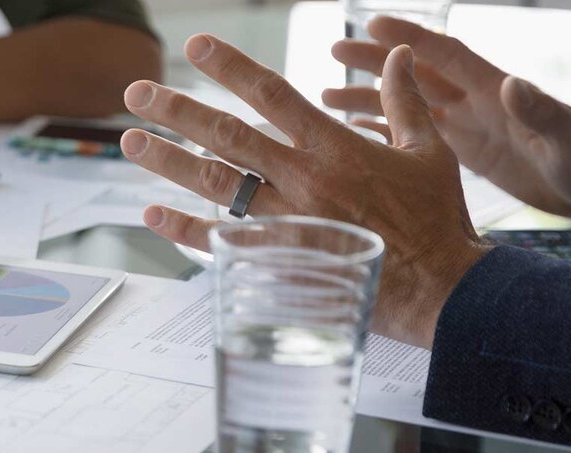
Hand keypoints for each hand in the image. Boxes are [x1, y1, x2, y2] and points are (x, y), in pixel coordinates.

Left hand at [120, 35, 489, 348]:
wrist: (440, 287)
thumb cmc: (436, 219)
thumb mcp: (428, 151)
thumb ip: (404, 100)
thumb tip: (399, 53)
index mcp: (335, 146)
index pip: (273, 95)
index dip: (232, 67)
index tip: (197, 46)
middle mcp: (303, 178)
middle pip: (228, 136)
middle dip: (178, 111)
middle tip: (136, 93)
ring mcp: (288, 220)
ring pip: (217, 184)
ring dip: (169, 161)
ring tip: (130, 141)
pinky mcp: (280, 259)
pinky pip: (223, 241)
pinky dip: (185, 228)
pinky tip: (152, 213)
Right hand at [324, 16, 570, 217]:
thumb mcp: (566, 138)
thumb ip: (539, 111)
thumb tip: (511, 83)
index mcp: (495, 91)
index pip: (445, 54)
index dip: (409, 38)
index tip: (372, 24)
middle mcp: (475, 103)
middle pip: (416, 73)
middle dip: (374, 61)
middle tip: (333, 50)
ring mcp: (468, 126)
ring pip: (407, 104)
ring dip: (369, 97)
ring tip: (327, 95)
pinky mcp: (465, 151)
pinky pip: (416, 135)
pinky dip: (385, 130)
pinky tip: (355, 133)